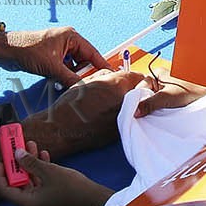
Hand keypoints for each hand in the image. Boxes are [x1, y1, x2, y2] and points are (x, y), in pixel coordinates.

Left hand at [0, 25, 105, 85]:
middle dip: (87, 73)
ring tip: (78, 87)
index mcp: (71, 37)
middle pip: (85, 60)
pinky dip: (66, 76)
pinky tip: (66, 85)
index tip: (110, 76)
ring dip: (75, 76)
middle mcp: (68, 41)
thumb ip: (70, 78)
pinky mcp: (52, 57)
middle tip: (92, 86)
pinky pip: (65, 68)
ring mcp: (59, 49)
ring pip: (75, 65)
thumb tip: (83, 89)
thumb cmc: (27, 50)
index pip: (93, 52)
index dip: (102, 65)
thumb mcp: (52, 66)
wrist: (6, 51)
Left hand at [0, 141, 111, 205]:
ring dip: (30, 163)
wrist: (92, 198)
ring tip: (31, 144)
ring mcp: (42, 200)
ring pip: (30, 179)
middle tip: (17, 147)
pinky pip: (40, 181)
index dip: (1, 174)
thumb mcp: (49, 171)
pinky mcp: (51, 196)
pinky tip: (43, 154)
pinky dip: (40, 169)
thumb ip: (30, 163)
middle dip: (18, 163)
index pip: (6, 190)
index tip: (0, 160)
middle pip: (18, 182)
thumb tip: (17, 154)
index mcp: (28, 203)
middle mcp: (32, 204)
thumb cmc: (71, 188)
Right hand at [23, 68, 145, 155]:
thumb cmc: (70, 105)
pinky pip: (130, 120)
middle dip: (140, 90)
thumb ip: (105, 75)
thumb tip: (114, 75)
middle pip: (143, 91)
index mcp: (117, 85)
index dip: (136, 77)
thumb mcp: (87, 81)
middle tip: (133, 91)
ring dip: (135, 104)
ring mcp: (125, 117)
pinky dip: (127, 117)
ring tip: (122, 104)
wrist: (63, 129)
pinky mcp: (121, 131)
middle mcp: (125, 101)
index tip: (134, 80)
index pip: (138, 76)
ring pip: (138, 107)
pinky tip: (115, 116)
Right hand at [134, 71, 205, 116]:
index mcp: (154, 74)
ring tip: (155, 116)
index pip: (137, 89)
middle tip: (145, 117)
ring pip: (151, 101)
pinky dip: (159, 111)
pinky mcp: (170, 97)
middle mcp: (158, 80)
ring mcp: (164, 89)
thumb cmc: (192, 89)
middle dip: (144, 107)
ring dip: (152, 110)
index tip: (135, 114)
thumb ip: (149, 103)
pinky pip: (159, 105)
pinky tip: (161, 116)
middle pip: (144, 96)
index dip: (136, 102)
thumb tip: (134, 111)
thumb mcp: (167, 97)